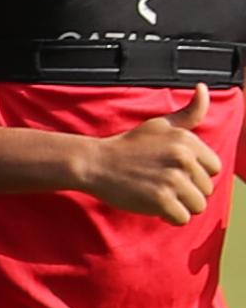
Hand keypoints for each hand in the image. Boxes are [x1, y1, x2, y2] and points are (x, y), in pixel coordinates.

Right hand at [80, 90, 225, 223]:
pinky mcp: (160, 200)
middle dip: (186, 191)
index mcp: (187, 141)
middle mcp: (183, 158)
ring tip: (159, 195)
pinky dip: (169, 217)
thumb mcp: (160, 124)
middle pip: (206, 189)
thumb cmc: (128, 146)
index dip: (195, 173)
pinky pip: (182, 219)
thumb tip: (203, 88)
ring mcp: (172, 179)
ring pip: (198, 206)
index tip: (173, 170)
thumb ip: (189, 112)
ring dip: (179, 206)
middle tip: (160, 183)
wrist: (94, 164)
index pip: (214, 168)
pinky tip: (154, 206)